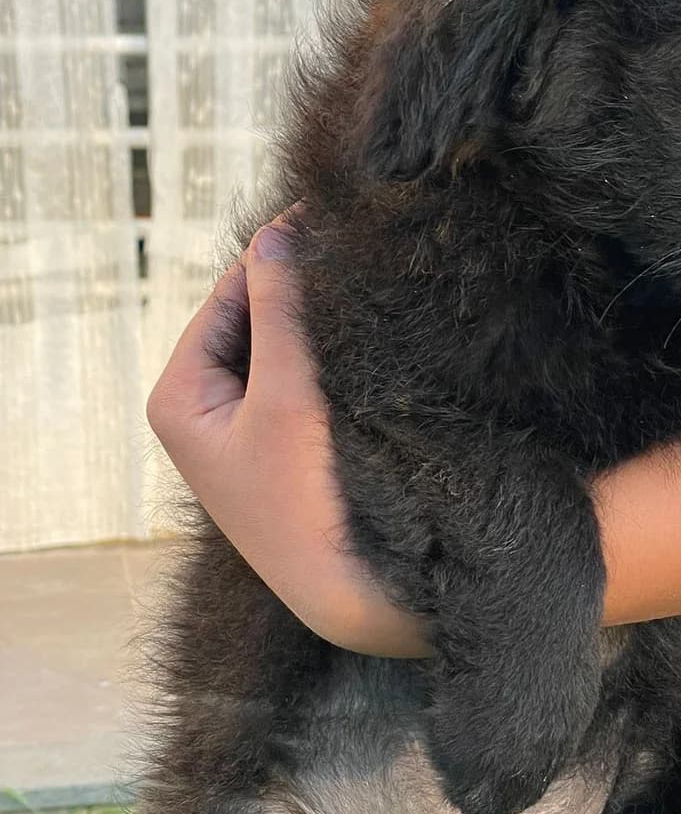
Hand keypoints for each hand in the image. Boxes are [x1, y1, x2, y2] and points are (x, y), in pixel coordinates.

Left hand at [146, 211, 429, 655]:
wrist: (350, 596)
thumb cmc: (307, 501)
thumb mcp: (287, 394)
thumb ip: (279, 311)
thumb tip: (276, 236)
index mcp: (178, 396)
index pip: (227, 297)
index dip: (276, 257)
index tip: (326, 216)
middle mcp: (203, 413)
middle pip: (253, 323)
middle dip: (299, 293)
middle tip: (355, 251)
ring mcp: (243, 436)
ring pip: (281, 355)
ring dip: (319, 329)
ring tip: (366, 294)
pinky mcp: (282, 456)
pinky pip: (302, 388)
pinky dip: (330, 365)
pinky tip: (369, 348)